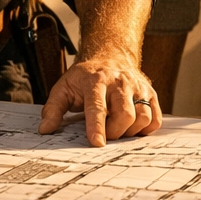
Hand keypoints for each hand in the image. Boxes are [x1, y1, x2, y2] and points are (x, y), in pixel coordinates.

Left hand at [38, 51, 162, 145]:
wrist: (110, 55)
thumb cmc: (85, 77)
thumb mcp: (64, 88)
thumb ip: (53, 109)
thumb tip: (45, 129)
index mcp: (95, 81)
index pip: (97, 106)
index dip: (97, 127)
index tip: (97, 143)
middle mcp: (119, 82)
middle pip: (125, 114)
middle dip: (116, 132)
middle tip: (107, 135)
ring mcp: (137, 87)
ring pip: (143, 117)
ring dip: (131, 131)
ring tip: (118, 128)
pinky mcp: (150, 93)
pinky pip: (155, 118)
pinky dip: (146, 129)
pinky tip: (133, 126)